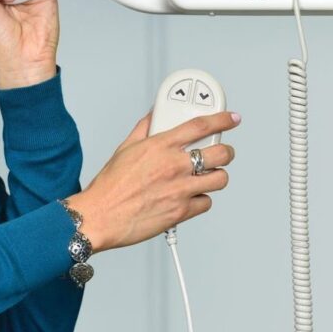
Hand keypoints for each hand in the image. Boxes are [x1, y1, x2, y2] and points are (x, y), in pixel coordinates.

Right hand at [65, 110, 239, 251]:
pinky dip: (201, 200)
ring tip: (208, 176)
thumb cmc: (110, 186)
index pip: (201, 125)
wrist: (101, 216)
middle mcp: (174, 165)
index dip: (222, 119)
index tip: (231, 119)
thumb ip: (144, 128)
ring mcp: (180, 189)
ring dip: (217, 176)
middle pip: (220, 152)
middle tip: (223, 152)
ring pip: (220, 179)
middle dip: (226, 151)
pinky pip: (206, 203)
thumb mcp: (125, 148)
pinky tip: (191, 197)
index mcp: (161, 146)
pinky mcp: (181, 211)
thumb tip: (154, 115)